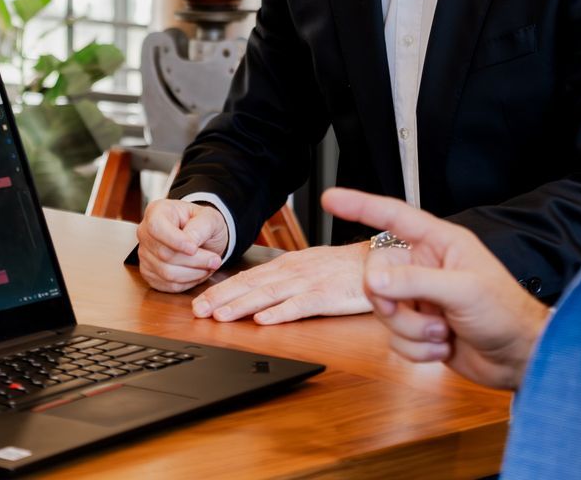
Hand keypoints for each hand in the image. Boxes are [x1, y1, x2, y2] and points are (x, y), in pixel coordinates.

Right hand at [136, 198, 228, 292]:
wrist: (202, 239)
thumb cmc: (203, 224)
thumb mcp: (210, 217)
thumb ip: (202, 226)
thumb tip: (191, 241)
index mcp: (156, 212)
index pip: (157, 227)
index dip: (175, 240)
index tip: (194, 248)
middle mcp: (145, 233)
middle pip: (164, 253)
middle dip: (194, 260)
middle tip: (215, 260)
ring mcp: (144, 255)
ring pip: (166, 272)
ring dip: (193, 273)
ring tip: (210, 266)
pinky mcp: (149, 273)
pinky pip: (167, 285)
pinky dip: (187, 283)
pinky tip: (199, 273)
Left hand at [192, 242, 393, 324]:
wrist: (383, 260)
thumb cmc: (346, 268)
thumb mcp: (310, 266)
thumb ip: (285, 278)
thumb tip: (256, 293)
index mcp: (289, 265)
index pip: (248, 278)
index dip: (222, 290)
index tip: (199, 302)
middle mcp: (294, 271)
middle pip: (252, 285)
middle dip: (222, 298)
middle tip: (198, 311)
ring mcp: (311, 283)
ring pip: (269, 295)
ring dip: (242, 306)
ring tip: (220, 316)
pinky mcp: (329, 296)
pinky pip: (301, 306)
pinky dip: (281, 313)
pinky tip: (263, 320)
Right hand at [321, 187, 549, 390]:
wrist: (519, 358)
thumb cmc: (506, 312)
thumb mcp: (463, 291)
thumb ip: (415, 282)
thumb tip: (374, 281)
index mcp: (439, 243)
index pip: (393, 217)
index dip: (360, 205)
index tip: (331, 198)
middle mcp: (425, 267)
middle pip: (377, 274)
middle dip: (392, 301)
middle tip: (419, 312)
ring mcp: (420, 299)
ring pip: (383, 311)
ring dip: (412, 330)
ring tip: (444, 332)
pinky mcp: (419, 329)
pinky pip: (394, 339)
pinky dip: (417, 349)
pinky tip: (444, 346)